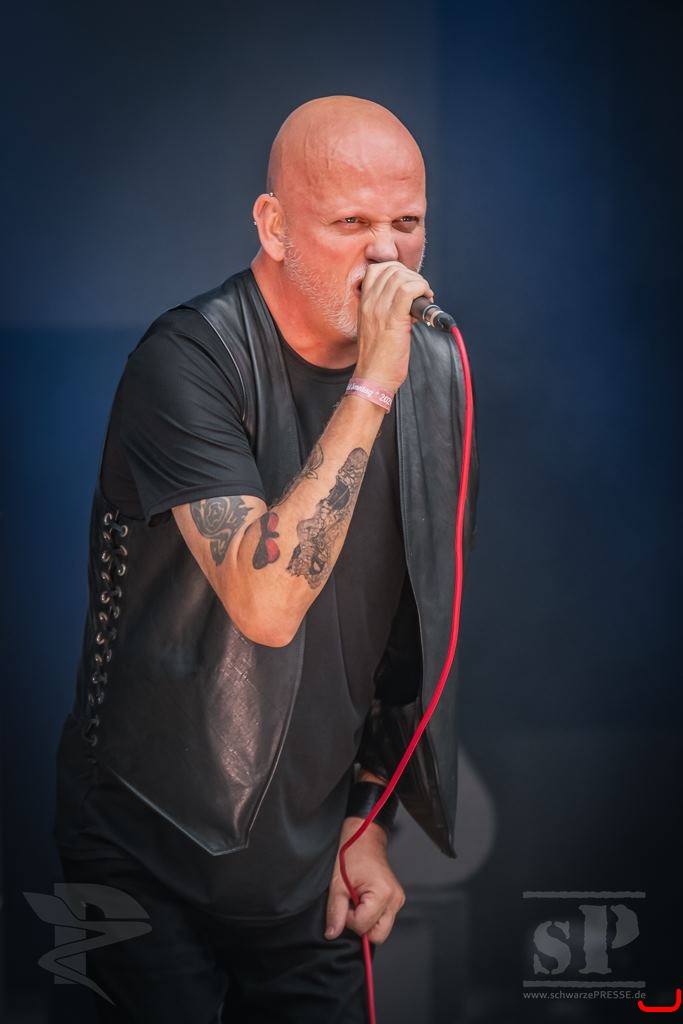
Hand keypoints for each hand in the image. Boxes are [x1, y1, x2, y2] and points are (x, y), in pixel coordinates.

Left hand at [324, 817, 405, 944]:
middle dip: (360, 925)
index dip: (348, 918)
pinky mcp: (396, 900)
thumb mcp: (338, 884)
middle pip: (377, 935)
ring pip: (381, 929)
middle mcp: (395, 899)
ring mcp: (397, 900)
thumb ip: (335, 911)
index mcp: (383, 894)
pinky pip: (383, 920)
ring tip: (357, 900)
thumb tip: (332, 933)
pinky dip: (371, 915)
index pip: (363, 926)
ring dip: (366, 920)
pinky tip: (364, 899)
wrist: (364, 838)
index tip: (344, 901)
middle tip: (351, 904)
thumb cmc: (353, 854)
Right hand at [355, 261, 432, 393]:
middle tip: (420, 293)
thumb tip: (408, 299)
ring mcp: (380, 309)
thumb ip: (385, 309)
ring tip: (424, 299)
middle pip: (391, 269)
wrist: (373, 377)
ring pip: (402, 276)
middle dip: (411, 276)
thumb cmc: (378, 358)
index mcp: (364, 303)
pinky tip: (426, 301)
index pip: (377, 268)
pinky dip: (422, 290)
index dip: (398, 271)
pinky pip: (409, 289)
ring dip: (419, 284)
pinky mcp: (393, 318)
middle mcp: (369, 302)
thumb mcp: (375, 327)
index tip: (408, 285)